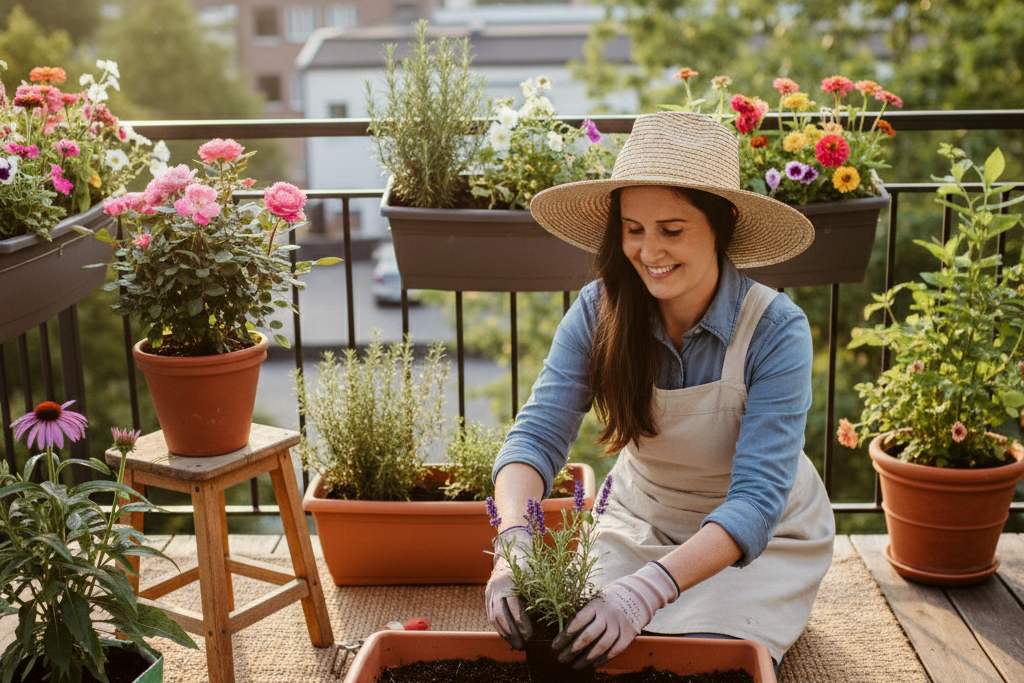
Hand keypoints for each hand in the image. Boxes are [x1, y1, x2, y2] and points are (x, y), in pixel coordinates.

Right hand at [485, 526, 533, 649]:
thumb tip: (554, 613)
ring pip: (493, 618)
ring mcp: (489, 591)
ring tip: (516, 644)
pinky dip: (499, 628)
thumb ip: (540, 591)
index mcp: (509, 581)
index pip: (513, 608)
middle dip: (512, 634)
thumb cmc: (529, 563)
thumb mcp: (535, 574)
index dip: (521, 624)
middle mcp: (496, 587)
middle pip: (500, 616)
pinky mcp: (487, 595)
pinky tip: (508, 636)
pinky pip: (490, 615)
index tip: (530, 635)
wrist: (511, 549)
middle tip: (522, 646)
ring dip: (504, 633)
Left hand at [553, 561, 678, 669]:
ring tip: (575, 665)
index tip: (556, 644)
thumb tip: (563, 627)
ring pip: (602, 645)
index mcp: (596, 604)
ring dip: (586, 658)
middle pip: (589, 635)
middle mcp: (607, 614)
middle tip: (561, 658)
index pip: (580, 619)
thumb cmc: (608, 600)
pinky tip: (592, 664)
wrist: (637, 596)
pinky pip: (615, 650)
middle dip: (573, 649)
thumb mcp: (595, 599)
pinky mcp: (628, 634)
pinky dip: (603, 659)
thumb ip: (583, 611)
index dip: (567, 633)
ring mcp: (619, 625)